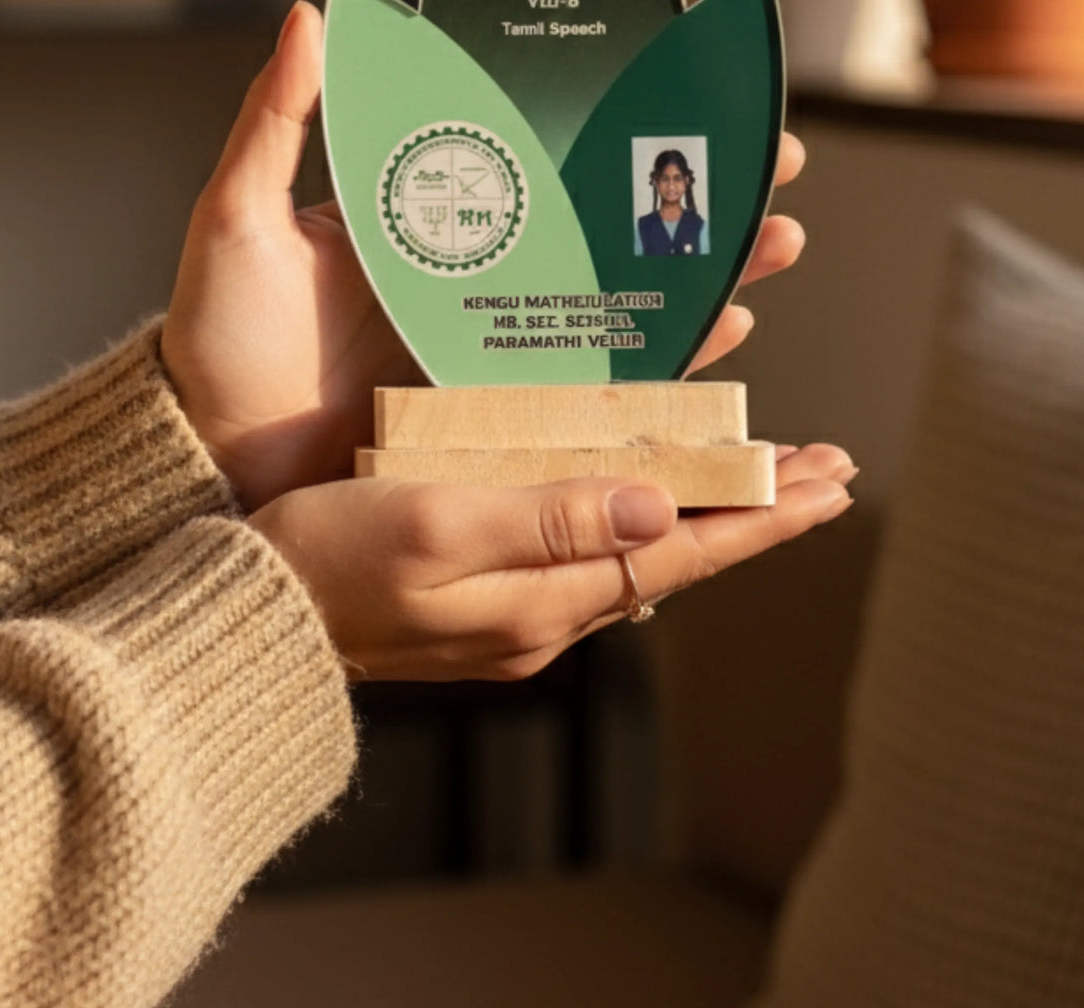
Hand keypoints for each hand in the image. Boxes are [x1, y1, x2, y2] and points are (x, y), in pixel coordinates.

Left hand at [163, 1, 808, 512]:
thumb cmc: (216, 335)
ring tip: (772, 245)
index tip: (690, 90)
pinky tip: (721, 332)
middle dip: (695, 194)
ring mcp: (494, 340)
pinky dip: (664, 358)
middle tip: (771, 168)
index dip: (618, 124)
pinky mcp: (500, 407)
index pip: (543, 151)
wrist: (209, 453)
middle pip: (606, 222)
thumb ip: (279, 117)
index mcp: (429, 212)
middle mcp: (477, 271)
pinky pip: (598, 379)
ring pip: (622, 297)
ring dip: (704, 271)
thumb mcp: (239, 214)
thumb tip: (315, 10)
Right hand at [251, 442, 855, 680]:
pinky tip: (649, 495)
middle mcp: (544, 613)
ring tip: (764, 476)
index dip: (762, 515)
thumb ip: (549, 517)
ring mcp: (515, 607)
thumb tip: (656, 508)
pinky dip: (639, 517)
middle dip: (757, 510)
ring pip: (638, 554)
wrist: (252, 613)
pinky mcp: (484, 589)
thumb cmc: (328, 560)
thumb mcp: (437, 525)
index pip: (683, 555)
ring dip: (706, 511)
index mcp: (542, 600)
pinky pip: (588, 551)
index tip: (831, 481)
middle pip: (678, 556)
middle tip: (830, 469)